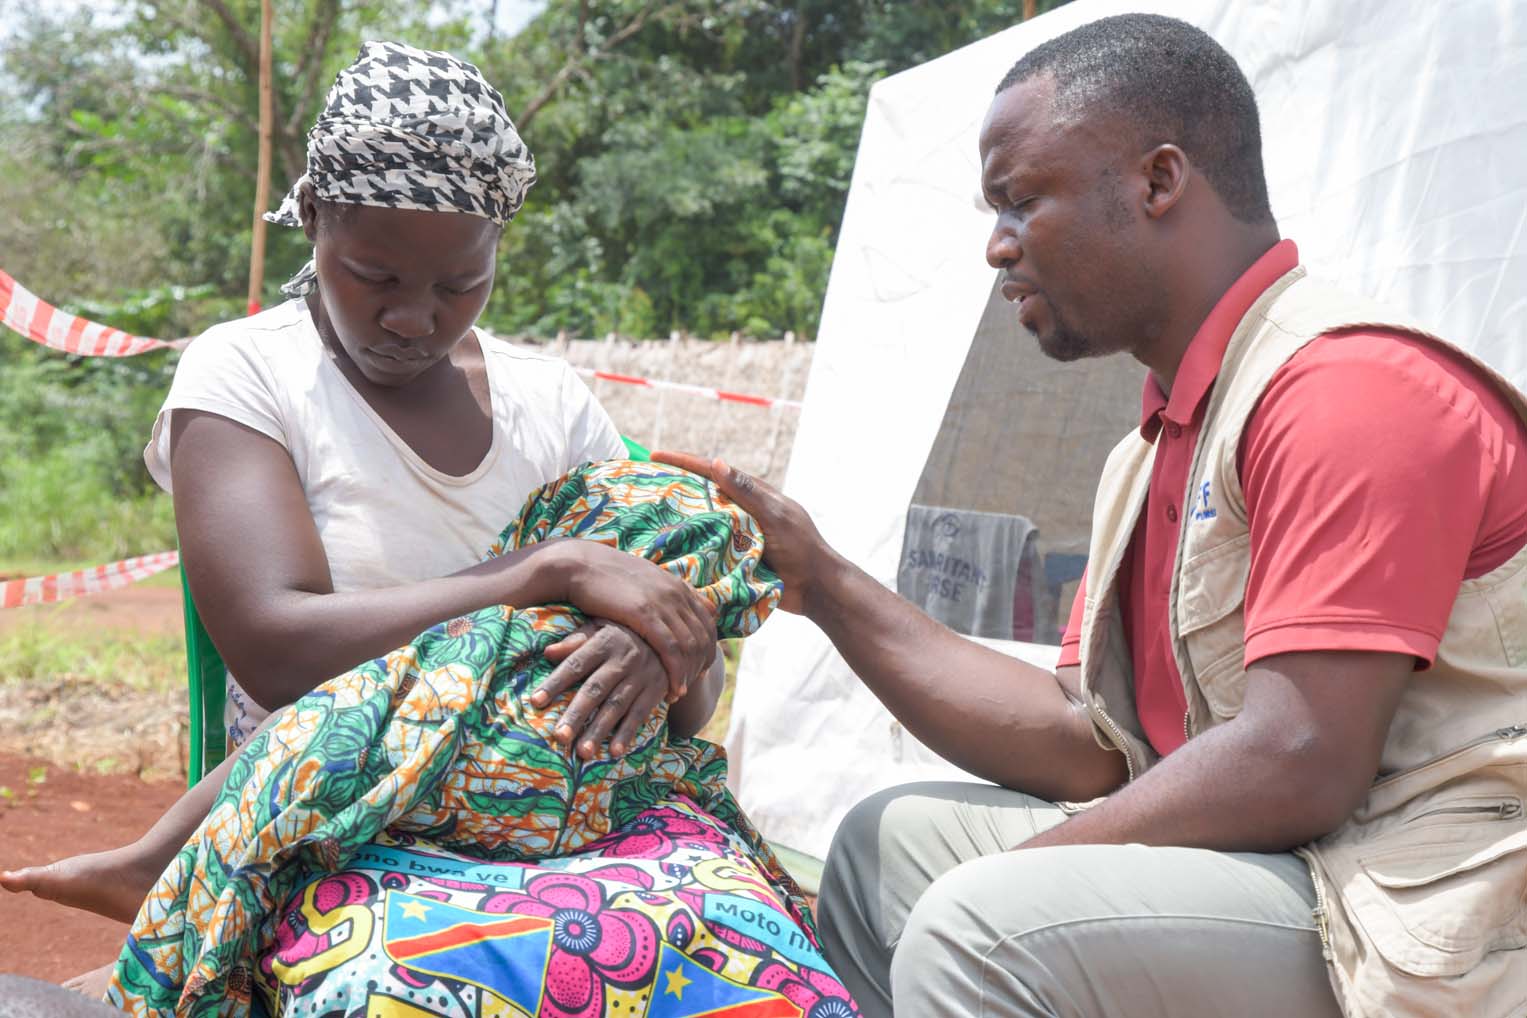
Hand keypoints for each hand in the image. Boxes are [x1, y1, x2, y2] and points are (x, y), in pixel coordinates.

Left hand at [536, 620, 668, 758]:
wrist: (671, 637)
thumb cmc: (624, 633)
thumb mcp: (601, 627)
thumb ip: (575, 640)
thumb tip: (547, 652)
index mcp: (604, 642)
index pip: (575, 664)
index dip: (555, 683)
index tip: (535, 702)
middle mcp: (622, 660)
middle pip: (595, 689)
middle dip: (576, 714)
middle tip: (559, 736)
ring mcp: (640, 676)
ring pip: (616, 706)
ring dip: (599, 730)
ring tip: (583, 752)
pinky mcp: (655, 690)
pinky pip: (640, 714)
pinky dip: (628, 733)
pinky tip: (615, 751)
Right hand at [553, 540, 717, 695]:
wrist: (579, 565)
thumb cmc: (605, 577)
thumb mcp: (641, 581)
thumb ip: (664, 592)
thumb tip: (678, 603)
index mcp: (677, 584)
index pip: (709, 621)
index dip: (709, 647)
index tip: (701, 666)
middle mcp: (676, 593)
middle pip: (704, 636)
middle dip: (702, 664)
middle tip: (693, 684)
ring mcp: (663, 603)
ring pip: (691, 646)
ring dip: (689, 674)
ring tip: (681, 692)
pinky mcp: (645, 614)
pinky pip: (671, 650)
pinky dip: (677, 673)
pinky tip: (673, 689)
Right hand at [651, 452, 829, 614]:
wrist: (815, 589)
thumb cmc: (801, 548)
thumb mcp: (775, 516)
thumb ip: (747, 492)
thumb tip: (717, 462)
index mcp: (752, 496)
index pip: (712, 472)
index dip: (683, 462)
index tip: (655, 454)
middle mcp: (741, 513)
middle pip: (702, 495)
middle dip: (673, 488)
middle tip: (641, 485)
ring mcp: (736, 536)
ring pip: (701, 523)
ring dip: (676, 519)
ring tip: (645, 516)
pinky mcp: (734, 560)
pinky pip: (705, 549)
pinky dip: (688, 546)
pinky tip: (665, 549)